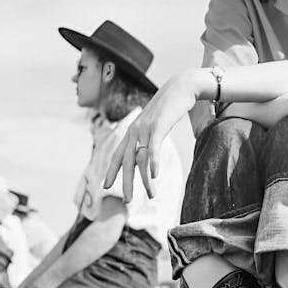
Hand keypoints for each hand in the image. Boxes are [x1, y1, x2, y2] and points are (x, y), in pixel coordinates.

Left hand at [105, 70, 198, 200]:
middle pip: (126, 161)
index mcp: (133, 130)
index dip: (112, 170)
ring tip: (150, 195)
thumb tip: (150, 148)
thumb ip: (151, 135)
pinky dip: (153, 162)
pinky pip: (154, 147)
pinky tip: (154, 176)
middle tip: (127, 201)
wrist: (182, 86)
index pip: (118, 154)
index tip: (106, 186)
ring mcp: (146, 127)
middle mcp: (135, 130)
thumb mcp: (157, 122)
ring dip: (145, 180)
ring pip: (141, 159)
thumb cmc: (171, 106)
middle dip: (126, 182)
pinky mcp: (159, 125)